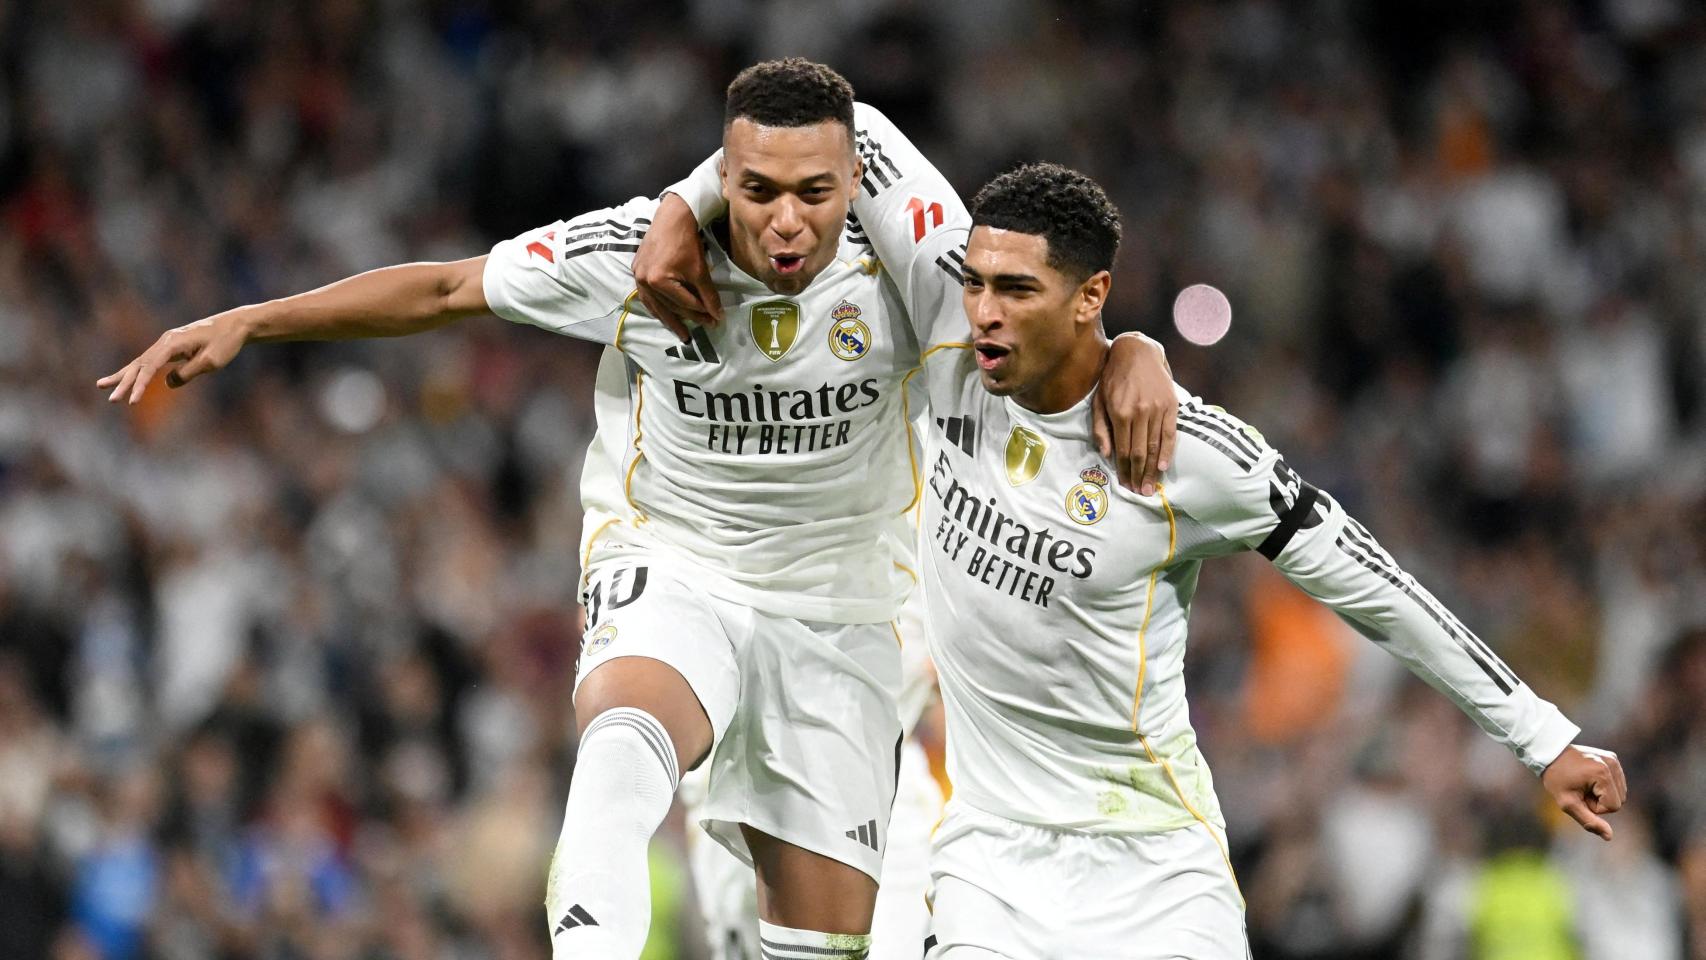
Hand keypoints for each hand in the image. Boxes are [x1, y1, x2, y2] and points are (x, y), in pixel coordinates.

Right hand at [96, 314, 247, 402]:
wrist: (236, 325)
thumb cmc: (226, 342)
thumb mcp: (211, 361)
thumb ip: (188, 373)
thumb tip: (168, 382)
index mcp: (173, 342)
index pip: (150, 367)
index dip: (139, 385)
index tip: (132, 401)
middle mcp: (165, 340)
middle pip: (139, 364)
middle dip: (124, 383)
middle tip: (111, 400)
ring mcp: (167, 342)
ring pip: (141, 361)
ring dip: (123, 375)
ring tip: (101, 385)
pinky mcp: (172, 346)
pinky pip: (150, 360)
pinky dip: (138, 371)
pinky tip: (127, 378)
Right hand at [633, 193, 722, 342]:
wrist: (672, 218)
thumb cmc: (687, 242)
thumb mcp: (700, 270)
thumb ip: (708, 295)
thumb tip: (717, 315)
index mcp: (658, 281)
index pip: (684, 303)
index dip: (702, 312)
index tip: (715, 319)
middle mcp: (644, 282)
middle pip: (670, 307)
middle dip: (689, 318)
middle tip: (705, 327)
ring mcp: (637, 277)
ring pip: (655, 305)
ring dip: (670, 319)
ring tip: (682, 333)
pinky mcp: (636, 271)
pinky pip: (647, 296)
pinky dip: (657, 307)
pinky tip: (664, 315)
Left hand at [1093, 333, 1176, 494]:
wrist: (1137, 351)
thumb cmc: (1113, 377)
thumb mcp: (1099, 400)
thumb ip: (1101, 428)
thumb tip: (1105, 454)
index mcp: (1120, 413)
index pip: (1123, 450)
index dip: (1124, 471)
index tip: (1125, 486)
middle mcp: (1140, 412)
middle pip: (1140, 452)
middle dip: (1139, 475)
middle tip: (1140, 493)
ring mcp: (1157, 409)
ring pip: (1155, 446)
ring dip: (1152, 469)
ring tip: (1151, 487)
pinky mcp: (1171, 405)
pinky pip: (1170, 434)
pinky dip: (1168, 452)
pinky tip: (1163, 467)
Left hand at [1541, 744, 1626, 840]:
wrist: (1549, 755)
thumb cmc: (1556, 779)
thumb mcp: (1567, 803)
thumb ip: (1589, 821)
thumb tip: (1609, 836)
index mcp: (1602, 774)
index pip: (1613, 807)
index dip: (1595, 807)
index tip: (1579, 795)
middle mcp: (1612, 764)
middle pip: (1619, 800)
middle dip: (1600, 801)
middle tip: (1580, 789)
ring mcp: (1613, 760)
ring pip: (1620, 793)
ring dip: (1603, 794)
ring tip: (1583, 783)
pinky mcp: (1613, 758)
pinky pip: (1617, 783)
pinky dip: (1605, 785)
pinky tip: (1589, 777)